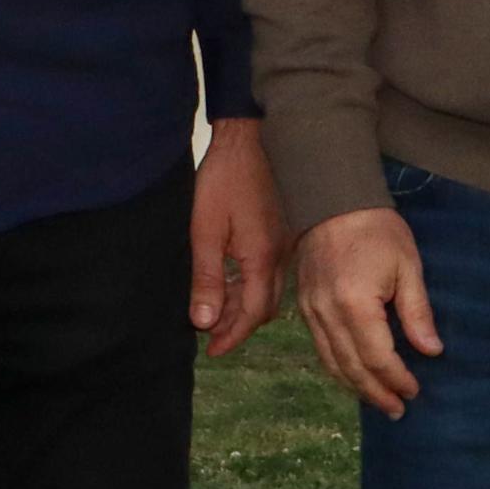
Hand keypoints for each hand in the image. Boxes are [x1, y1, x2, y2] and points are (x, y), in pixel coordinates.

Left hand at [188, 117, 289, 358]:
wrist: (251, 137)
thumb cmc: (225, 180)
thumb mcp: (205, 231)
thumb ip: (207, 278)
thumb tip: (204, 322)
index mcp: (262, 258)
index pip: (252, 314)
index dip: (232, 336)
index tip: (212, 350)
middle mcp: (281, 255)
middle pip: (265, 306)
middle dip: (239, 325)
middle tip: (212, 335)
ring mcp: (286, 243)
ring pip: (269, 289)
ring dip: (245, 305)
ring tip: (218, 312)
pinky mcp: (284, 231)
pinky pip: (271, 271)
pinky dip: (252, 286)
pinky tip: (233, 280)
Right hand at [296, 207, 442, 417]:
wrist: (333, 201)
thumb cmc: (377, 230)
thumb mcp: (408, 267)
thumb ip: (417, 312)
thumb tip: (431, 350)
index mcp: (355, 305)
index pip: (377, 357)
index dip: (396, 379)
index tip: (415, 391)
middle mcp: (327, 315)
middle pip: (351, 367)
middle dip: (376, 392)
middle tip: (398, 410)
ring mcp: (310, 313)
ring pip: (331, 363)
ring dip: (355, 387)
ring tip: (379, 402)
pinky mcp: (303, 308)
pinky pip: (320, 349)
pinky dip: (337, 369)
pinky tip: (353, 377)